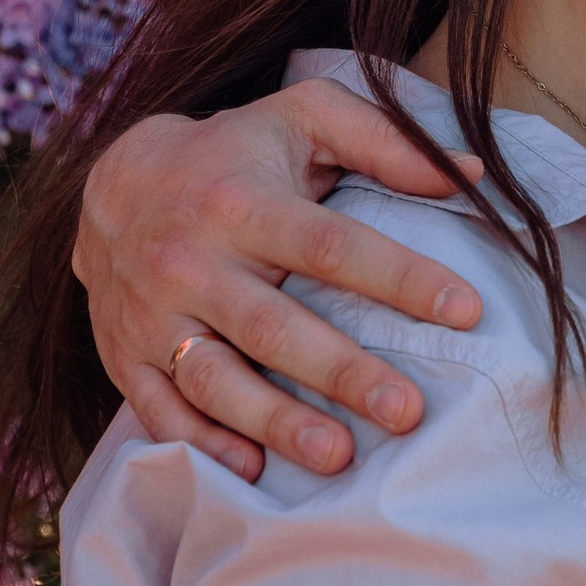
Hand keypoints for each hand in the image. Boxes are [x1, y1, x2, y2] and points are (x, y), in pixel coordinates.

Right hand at [77, 82, 483, 483]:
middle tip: (407, 411)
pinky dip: (204, 443)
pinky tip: (253, 469)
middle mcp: (191, 262)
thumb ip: (384, 139)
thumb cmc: (233, 152)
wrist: (113, 185)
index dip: (399, 278)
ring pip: (216, 379)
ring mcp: (153, 315)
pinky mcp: (126, 355)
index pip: (330, 246)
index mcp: (240, 203)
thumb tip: (472, 171)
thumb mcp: (303, 116)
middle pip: (273, 327)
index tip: (465, 311)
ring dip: (276, 422)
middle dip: (343, 373)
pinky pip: (161, 408)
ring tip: (338, 456)